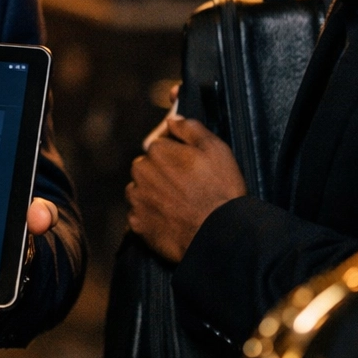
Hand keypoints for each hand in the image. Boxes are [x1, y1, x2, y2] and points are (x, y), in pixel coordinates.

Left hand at [127, 115, 244, 261]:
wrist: (218, 236)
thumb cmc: (220, 191)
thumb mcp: (216, 150)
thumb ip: (190, 128)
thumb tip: (172, 120)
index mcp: (157, 150)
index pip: (160, 146)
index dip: (177, 156)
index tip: (191, 168)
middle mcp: (140, 171)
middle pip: (147, 167)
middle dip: (162, 174)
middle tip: (187, 188)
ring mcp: (137, 199)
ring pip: (141, 190)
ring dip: (154, 194)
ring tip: (180, 205)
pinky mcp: (136, 224)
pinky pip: (140, 215)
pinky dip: (151, 216)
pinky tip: (172, 220)